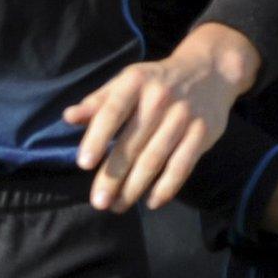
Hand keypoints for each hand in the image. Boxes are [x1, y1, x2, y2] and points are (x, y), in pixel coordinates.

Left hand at [62, 25, 249, 210]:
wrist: (209, 70)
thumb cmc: (155, 81)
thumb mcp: (126, 82)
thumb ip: (98, 102)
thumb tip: (68, 118)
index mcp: (135, 81)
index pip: (112, 112)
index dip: (97, 138)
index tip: (83, 164)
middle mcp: (159, 98)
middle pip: (133, 143)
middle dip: (113, 176)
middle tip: (99, 202)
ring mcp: (183, 117)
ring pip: (155, 159)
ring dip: (135, 187)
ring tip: (117, 206)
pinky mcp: (202, 133)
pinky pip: (182, 165)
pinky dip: (167, 187)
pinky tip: (151, 201)